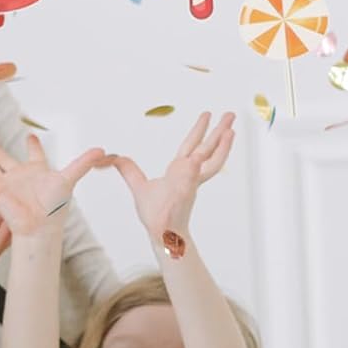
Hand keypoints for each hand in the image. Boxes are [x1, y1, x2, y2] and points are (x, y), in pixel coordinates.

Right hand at [0, 135, 107, 237]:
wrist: (40, 227)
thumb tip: (104, 149)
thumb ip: (83, 163)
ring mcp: (5, 184)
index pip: (35, 154)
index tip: (30, 136)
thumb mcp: (69, 179)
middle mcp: (19, 176)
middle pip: (5, 159)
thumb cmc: (56, 207)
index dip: (33, 145)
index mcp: (37, 171)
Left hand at [107, 111, 234, 242]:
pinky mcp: (184, 195)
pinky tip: (196, 159)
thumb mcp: (138, 186)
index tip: (207, 115)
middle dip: (218, 132)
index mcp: (179, 171)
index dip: (198, 131)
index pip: (191, 146)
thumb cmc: (154, 214)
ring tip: (230, 131)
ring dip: (221, 148)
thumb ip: (129, 170)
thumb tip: (116, 158)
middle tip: (230, 115)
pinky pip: (189, 181)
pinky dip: (192, 171)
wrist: (159, 232)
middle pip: (207, 149)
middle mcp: (189, 175)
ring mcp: (189, 185)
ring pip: (211, 164)